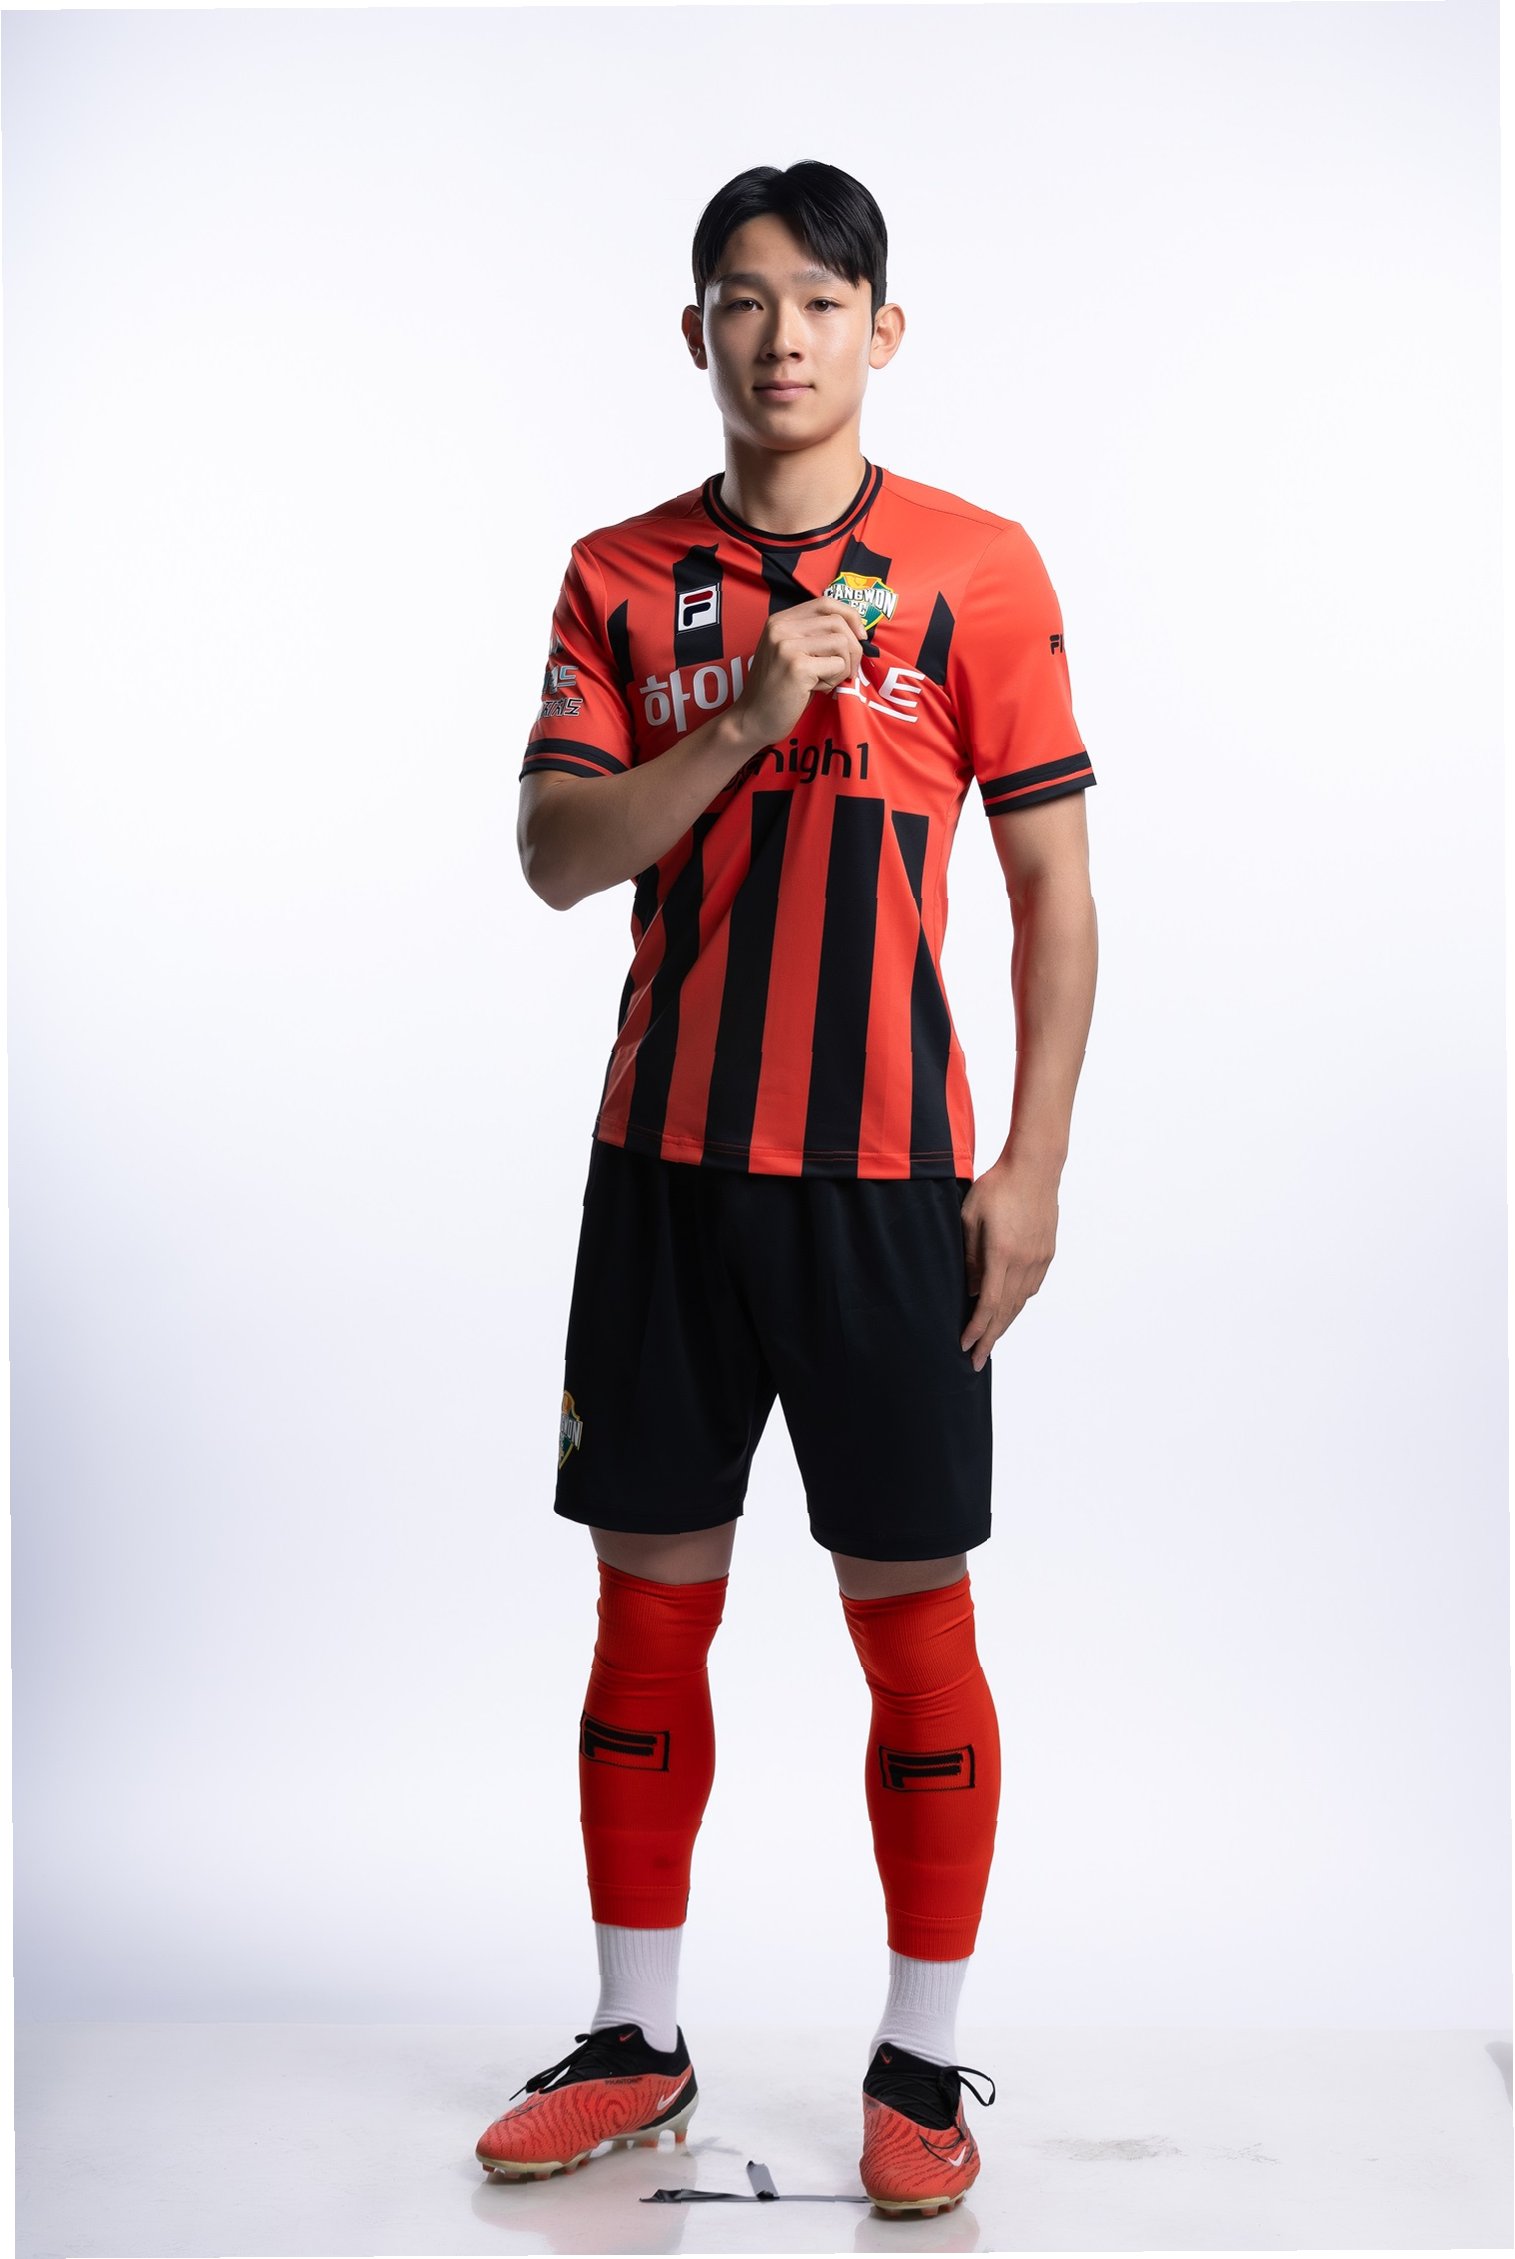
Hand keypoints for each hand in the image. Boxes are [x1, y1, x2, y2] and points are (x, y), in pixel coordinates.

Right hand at [731, 596, 867, 747]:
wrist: (753, 719)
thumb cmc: (779, 690)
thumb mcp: (792, 653)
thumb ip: (815, 636)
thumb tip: (857, 631)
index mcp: (780, 620)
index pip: (825, 603)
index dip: (850, 616)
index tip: (859, 636)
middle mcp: (781, 628)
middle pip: (838, 622)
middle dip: (853, 648)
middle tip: (848, 670)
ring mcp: (788, 646)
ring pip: (842, 642)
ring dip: (843, 666)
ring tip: (825, 680)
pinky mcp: (797, 667)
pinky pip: (837, 665)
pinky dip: (834, 680)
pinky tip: (816, 689)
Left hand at [959, 1161, 1058, 1370]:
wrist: (1034, 1168)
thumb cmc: (996, 1188)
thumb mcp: (969, 1218)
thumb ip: (970, 1257)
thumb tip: (972, 1291)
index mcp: (1003, 1254)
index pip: (990, 1304)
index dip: (977, 1329)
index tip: (966, 1346)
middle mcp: (1025, 1261)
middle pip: (1007, 1312)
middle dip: (990, 1339)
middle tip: (977, 1362)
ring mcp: (1039, 1259)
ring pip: (1021, 1302)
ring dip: (1005, 1325)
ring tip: (990, 1342)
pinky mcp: (1047, 1253)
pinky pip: (1031, 1287)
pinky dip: (1018, 1304)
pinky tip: (1008, 1312)